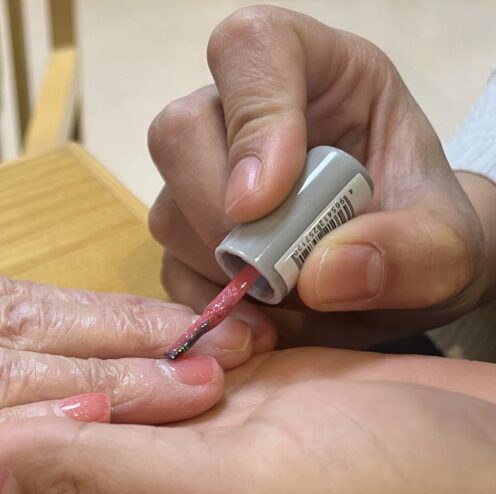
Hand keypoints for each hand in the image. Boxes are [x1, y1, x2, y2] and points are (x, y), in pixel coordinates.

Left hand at [0, 348, 495, 493]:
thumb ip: (98, 485)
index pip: (2, 475)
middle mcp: (141, 486)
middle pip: (38, 424)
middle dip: (0, 371)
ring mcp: (183, 433)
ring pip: (89, 380)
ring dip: (59, 338)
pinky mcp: (227, 387)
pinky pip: (148, 351)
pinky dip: (122, 321)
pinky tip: (95, 290)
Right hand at [147, 5, 495, 348]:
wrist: (402, 291)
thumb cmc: (424, 241)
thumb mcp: (449, 249)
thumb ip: (411, 255)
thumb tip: (320, 276)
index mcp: (319, 75)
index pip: (254, 48)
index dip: (251, 116)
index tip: (266, 200)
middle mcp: (245, 117)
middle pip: (181, 129)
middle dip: (216, 211)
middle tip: (269, 271)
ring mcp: (205, 177)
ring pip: (167, 208)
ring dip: (217, 267)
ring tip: (284, 301)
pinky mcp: (188, 238)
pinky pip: (170, 270)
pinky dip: (209, 305)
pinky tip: (262, 321)